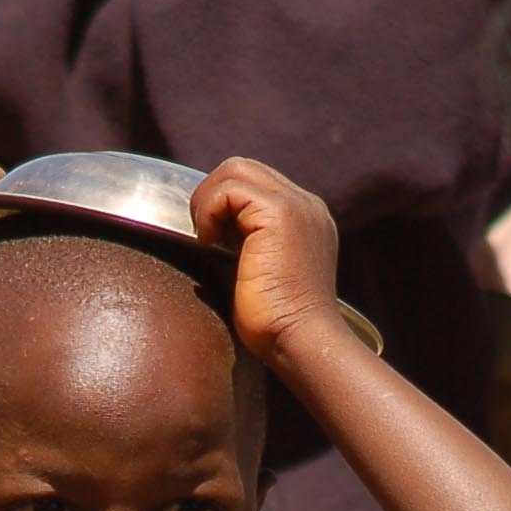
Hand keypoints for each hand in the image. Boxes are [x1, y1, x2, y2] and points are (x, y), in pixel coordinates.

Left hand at [190, 157, 349, 380]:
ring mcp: (297, 205)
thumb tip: (207, 233)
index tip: (212, 240)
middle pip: (245, 168)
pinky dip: (209, 210)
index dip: (224, 204)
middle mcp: (306, 205)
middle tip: (204, 237)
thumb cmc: (276, 325)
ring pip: (236, 169)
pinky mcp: (281, 213)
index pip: (256, 184)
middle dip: (213, 195)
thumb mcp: (257, 272)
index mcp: (305, 218)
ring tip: (206, 238)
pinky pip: (230, 188)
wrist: (300, 342)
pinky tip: (209, 242)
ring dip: (208, 200)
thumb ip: (242, 244)